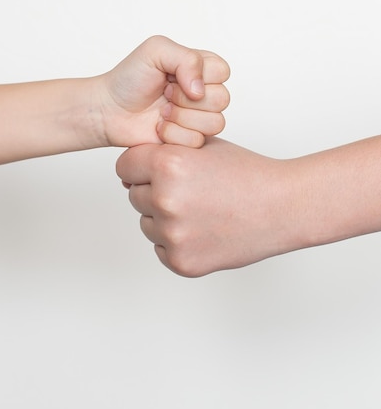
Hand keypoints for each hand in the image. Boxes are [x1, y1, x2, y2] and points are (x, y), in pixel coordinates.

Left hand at [97, 36, 229, 147]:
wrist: (109, 110)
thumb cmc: (129, 78)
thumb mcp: (156, 50)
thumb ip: (187, 58)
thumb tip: (200, 89)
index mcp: (201, 68)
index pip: (223, 71)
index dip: (199, 76)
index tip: (171, 76)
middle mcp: (204, 93)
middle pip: (222, 99)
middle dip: (186, 98)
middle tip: (164, 94)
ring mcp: (198, 118)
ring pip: (215, 123)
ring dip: (182, 117)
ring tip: (162, 112)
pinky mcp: (189, 139)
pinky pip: (197, 141)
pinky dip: (173, 134)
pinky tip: (159, 126)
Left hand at [116, 137, 296, 276]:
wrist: (283, 207)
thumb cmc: (246, 173)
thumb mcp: (203, 146)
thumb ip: (164, 152)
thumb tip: (128, 173)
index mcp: (168, 165)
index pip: (124, 166)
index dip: (140, 166)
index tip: (157, 170)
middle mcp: (165, 200)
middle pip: (134, 195)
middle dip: (154, 192)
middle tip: (192, 191)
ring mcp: (172, 235)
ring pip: (147, 223)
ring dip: (165, 218)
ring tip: (202, 211)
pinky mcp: (181, 262)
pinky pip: (161, 248)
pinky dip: (177, 242)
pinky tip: (206, 230)